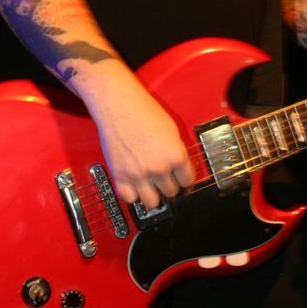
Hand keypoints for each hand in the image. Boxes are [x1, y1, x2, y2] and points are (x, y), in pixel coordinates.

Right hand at [79, 62, 194, 207]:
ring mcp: (138, 174)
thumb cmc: (144, 111)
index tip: (181, 180)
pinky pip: (130, 199)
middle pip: (171, 192)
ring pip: (152, 202)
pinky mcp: (120, 176)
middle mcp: (159, 168)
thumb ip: (176, 152)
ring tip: (151, 184)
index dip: (185, 179)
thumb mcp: (171, 129)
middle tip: (164, 178)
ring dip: (153, 194)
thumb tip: (180, 169)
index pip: (188, 182)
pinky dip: (133, 194)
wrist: (119, 105)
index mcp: (176, 155)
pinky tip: (135, 184)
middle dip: (169, 185)